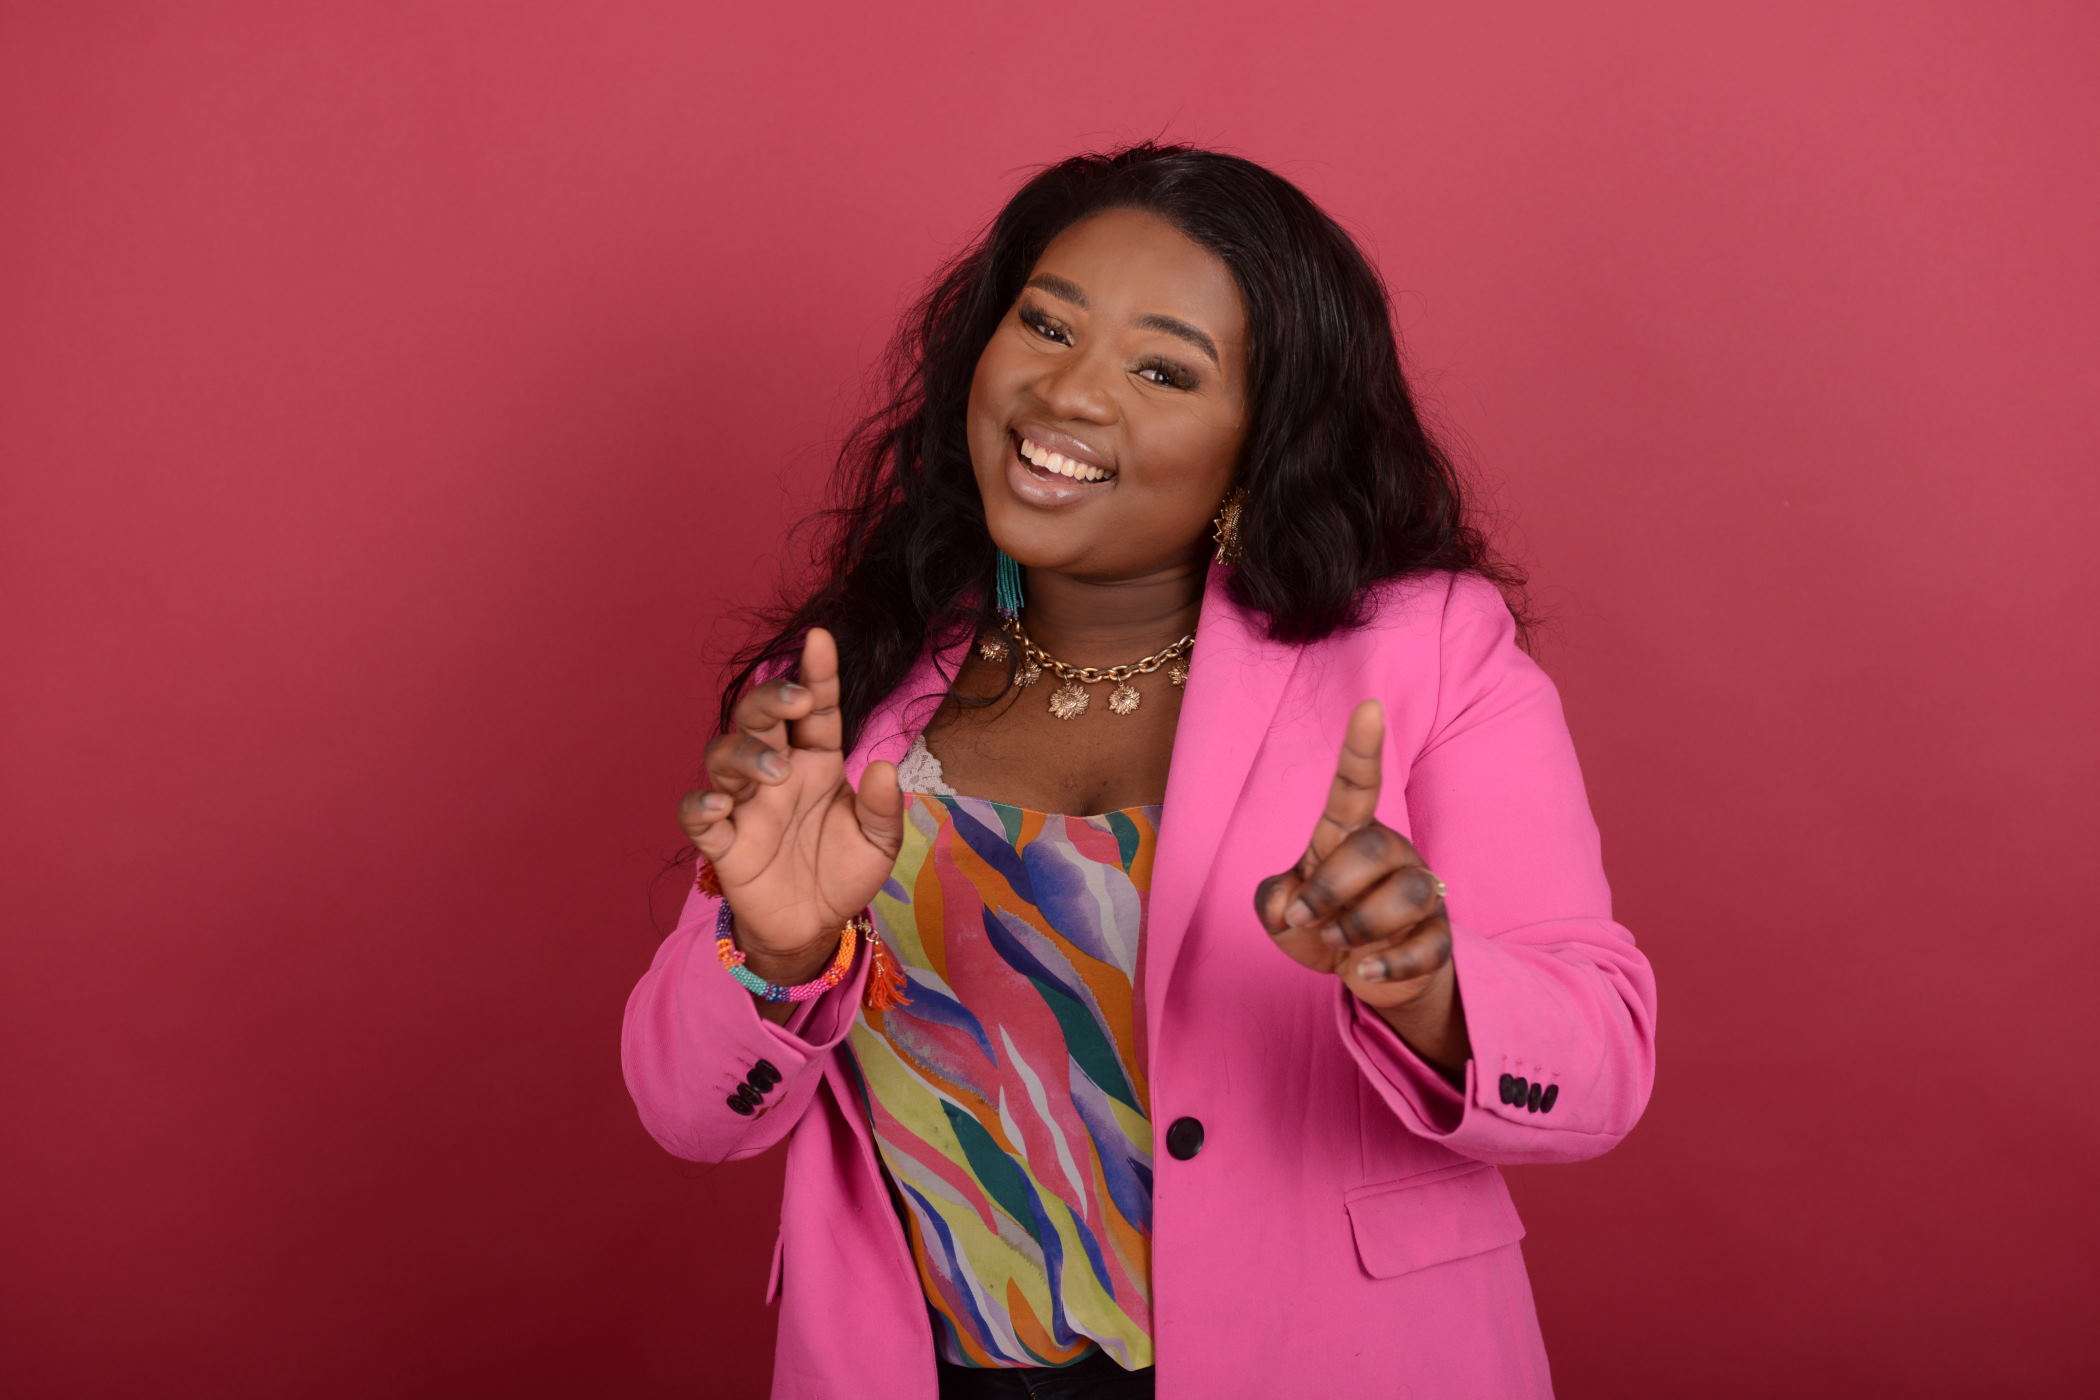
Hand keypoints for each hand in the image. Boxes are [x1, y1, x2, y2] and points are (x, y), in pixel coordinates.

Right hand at [676, 627, 905, 964]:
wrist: (816, 927)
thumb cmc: (844, 872)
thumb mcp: (879, 843)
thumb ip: (883, 808)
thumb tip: (885, 767)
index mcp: (818, 762)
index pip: (816, 709)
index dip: (816, 673)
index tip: (820, 639)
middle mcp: (777, 773)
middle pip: (759, 720)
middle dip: (771, 700)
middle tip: (794, 700)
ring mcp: (746, 804)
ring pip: (724, 757)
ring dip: (745, 753)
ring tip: (775, 770)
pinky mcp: (724, 843)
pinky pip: (698, 816)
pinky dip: (699, 806)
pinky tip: (718, 806)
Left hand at [1254, 699, 1456, 1015]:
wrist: (1361, 973)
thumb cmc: (1321, 925)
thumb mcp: (1282, 912)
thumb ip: (1274, 899)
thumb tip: (1290, 903)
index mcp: (1349, 835)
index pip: (1357, 785)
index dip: (1361, 749)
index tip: (1369, 707)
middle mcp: (1391, 854)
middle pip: (1374, 848)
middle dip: (1332, 887)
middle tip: (1305, 919)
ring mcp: (1421, 894)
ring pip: (1409, 893)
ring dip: (1361, 926)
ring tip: (1339, 944)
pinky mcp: (1438, 938)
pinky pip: (1427, 946)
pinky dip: (1390, 965)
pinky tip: (1364, 972)